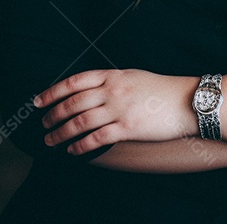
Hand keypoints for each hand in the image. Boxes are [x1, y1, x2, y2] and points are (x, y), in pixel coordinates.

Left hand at [35, 69, 198, 154]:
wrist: (188, 101)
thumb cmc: (162, 89)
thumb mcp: (133, 76)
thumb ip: (111, 81)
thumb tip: (90, 90)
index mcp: (112, 75)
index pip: (74, 82)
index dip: (52, 92)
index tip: (38, 101)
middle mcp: (112, 90)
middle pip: (72, 103)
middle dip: (53, 115)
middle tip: (43, 124)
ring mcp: (119, 109)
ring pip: (79, 122)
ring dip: (60, 133)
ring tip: (51, 141)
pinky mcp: (128, 128)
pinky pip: (96, 138)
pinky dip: (80, 146)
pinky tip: (73, 151)